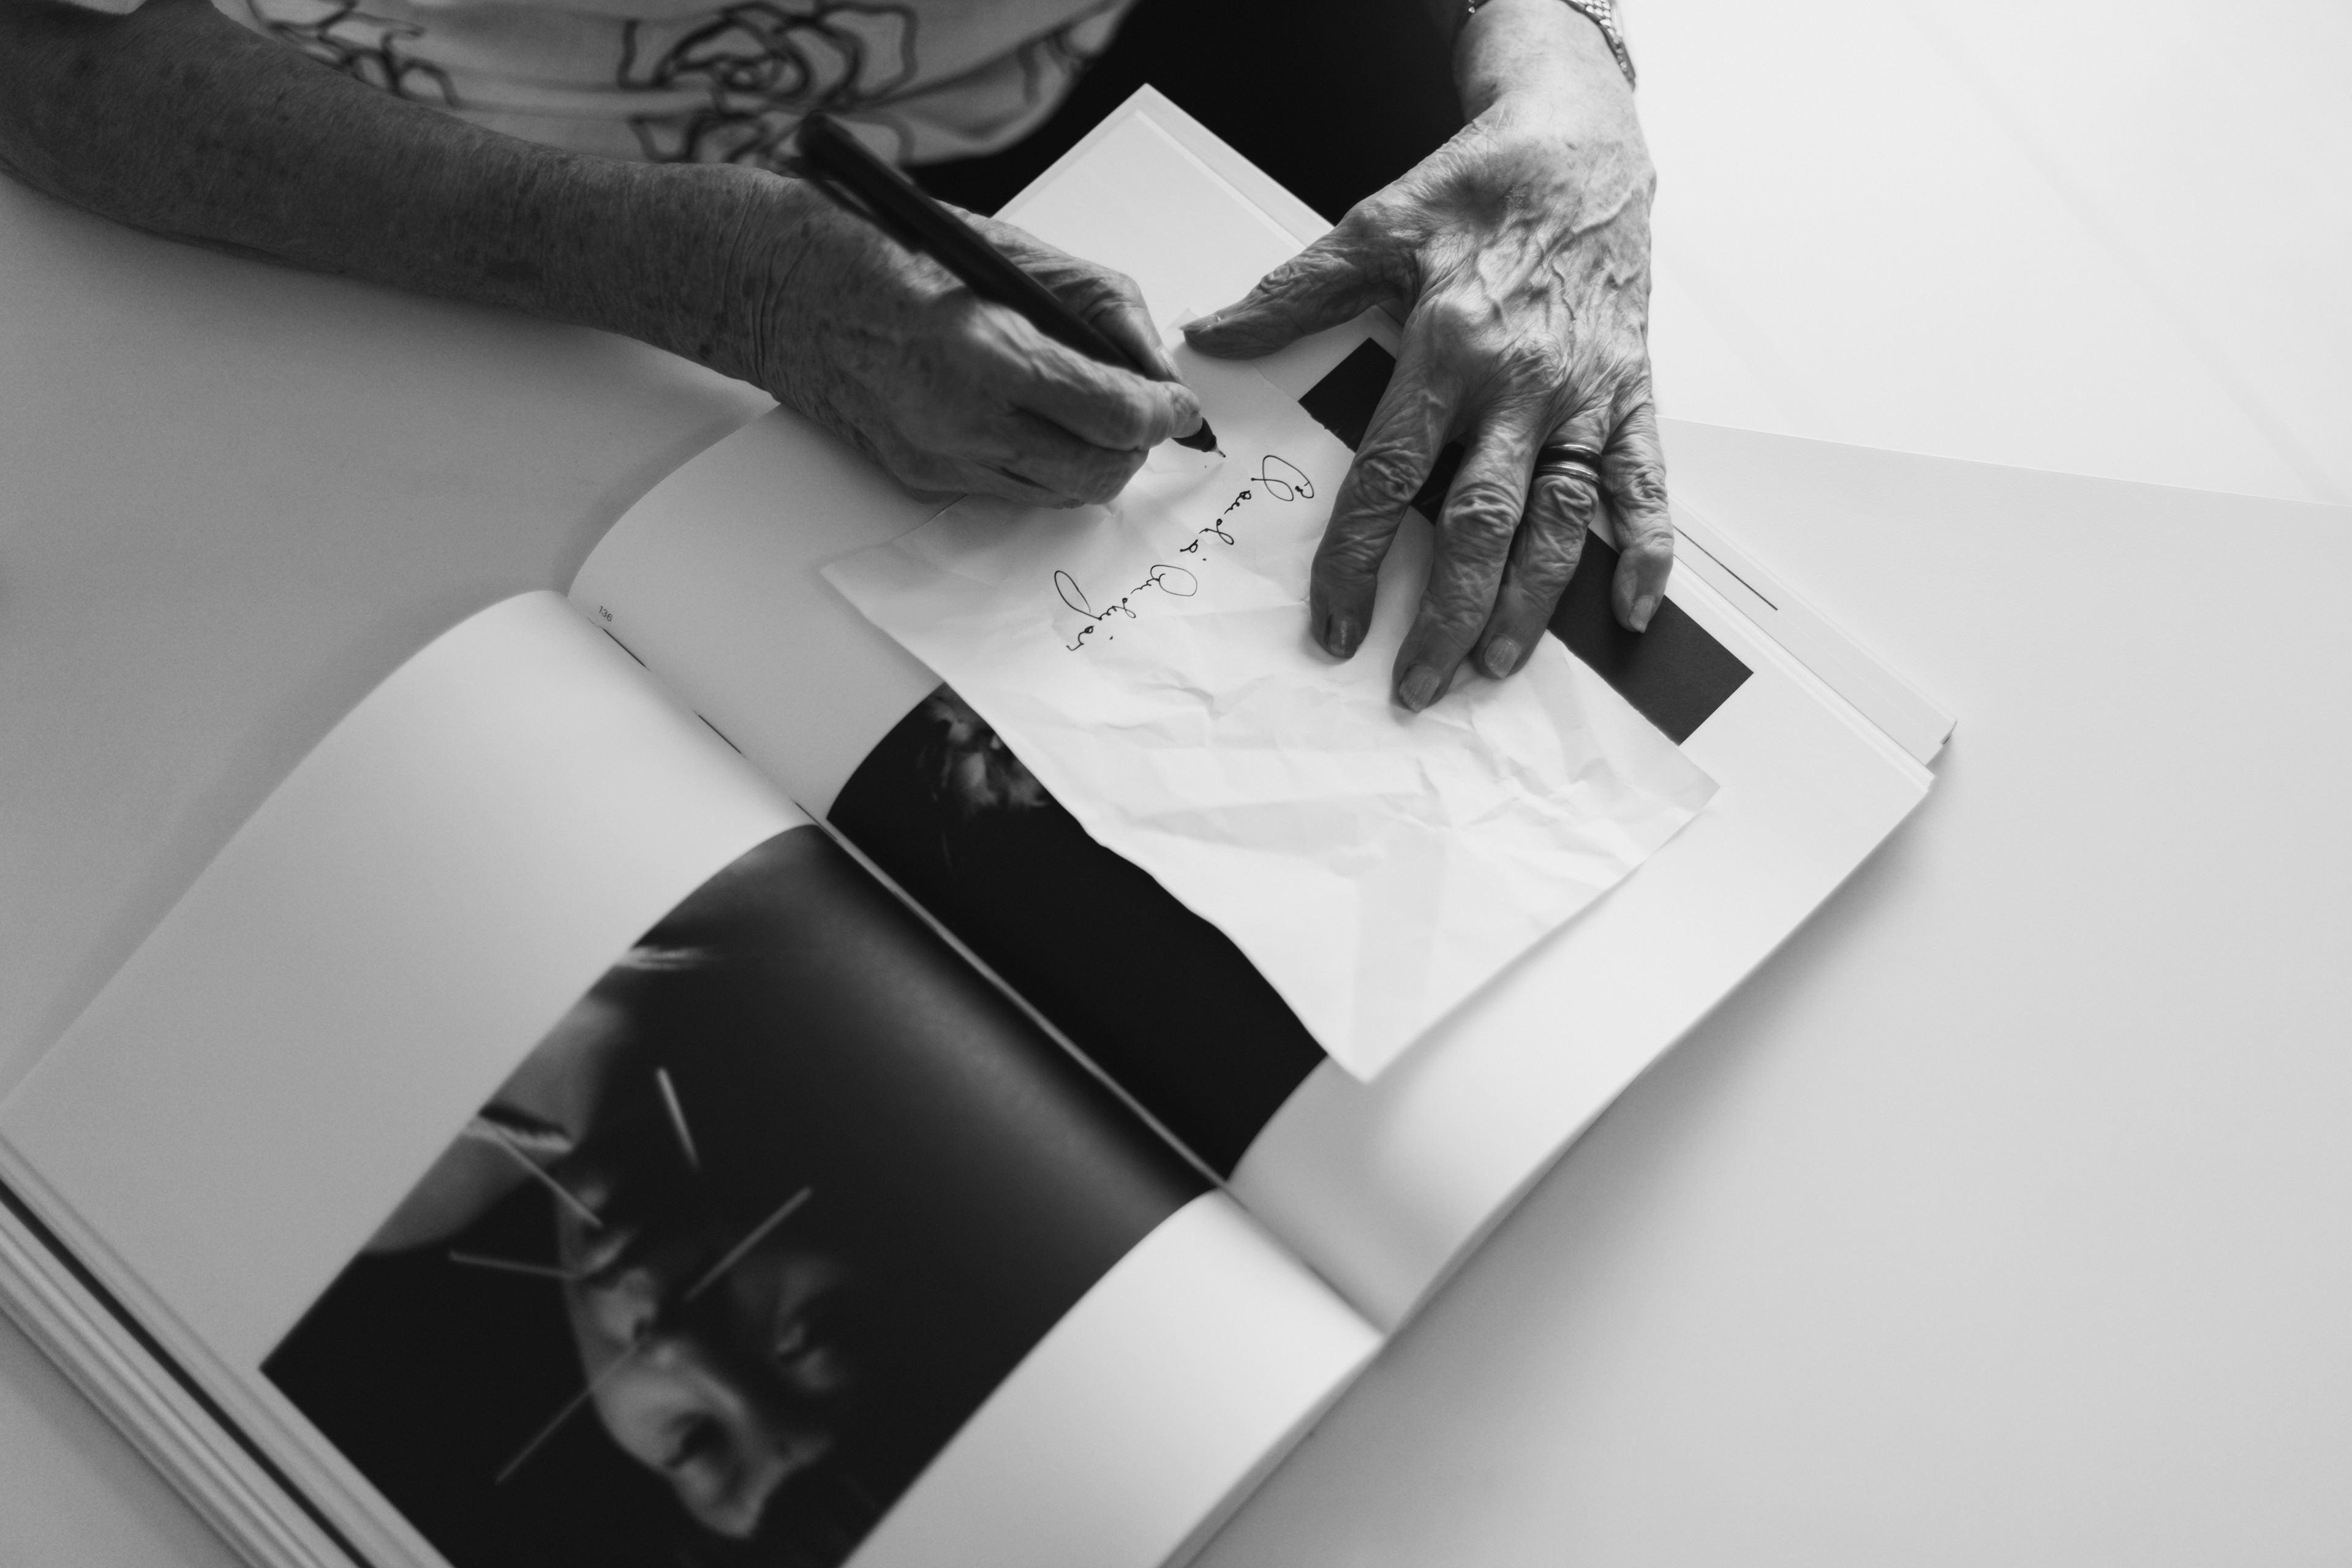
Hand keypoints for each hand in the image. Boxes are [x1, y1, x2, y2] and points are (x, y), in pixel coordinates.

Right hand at [740, 181, 1201, 505]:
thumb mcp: (1007, 252)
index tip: (1179, 405)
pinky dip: (1043, 468)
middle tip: (1142, 414)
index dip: (1164, 414)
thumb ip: (1095, 310)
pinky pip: (1011, 494)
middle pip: (1097, 474)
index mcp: (986, 352)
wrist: (777, 284)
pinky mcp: (919, 477)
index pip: (1113, 415)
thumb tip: (1152, 367)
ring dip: (1093, 463)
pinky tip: (1036, 425)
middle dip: (1135, 447)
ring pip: (1059, 495)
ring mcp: (937, 458)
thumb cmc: (883, 248)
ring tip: (1092, 417)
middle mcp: (961, 420)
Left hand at [1185, 70, 1668, 709]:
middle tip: (1416, 684)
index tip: (1335, 625)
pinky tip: (1632, 610)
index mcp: (1448, 350)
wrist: (1579, 143)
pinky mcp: (1631, 395)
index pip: (1388, 480)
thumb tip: (1210, 334)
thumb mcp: (1374, 227)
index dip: (1357, 561)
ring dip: (1529, 603)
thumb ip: (1292, 294)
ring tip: (1497, 666)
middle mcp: (1519, 385)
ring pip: (1558, 521)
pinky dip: (1647, 549)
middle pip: (1476, 523)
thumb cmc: (1478, 188)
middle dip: (1445, 615)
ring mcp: (1582, 397)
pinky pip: (1646, 484)